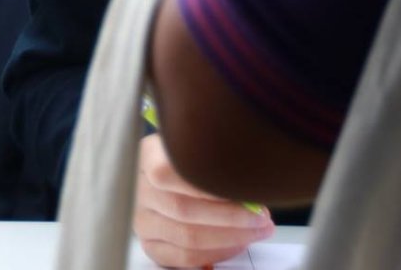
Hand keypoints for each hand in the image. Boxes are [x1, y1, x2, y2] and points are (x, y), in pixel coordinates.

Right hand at [134, 134, 274, 267]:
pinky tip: (236, 243)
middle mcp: (140, 190)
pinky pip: (184, 257)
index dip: (209, 186)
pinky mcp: (150, 244)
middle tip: (260, 216)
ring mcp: (142, 220)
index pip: (169, 173)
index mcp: (146, 157)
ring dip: (230, 238)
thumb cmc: (189, 160)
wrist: (170, 177)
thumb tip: (248, 178)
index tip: (245, 191)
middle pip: (183, 209)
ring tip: (256, 230)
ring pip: (187, 237)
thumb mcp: (195, 143)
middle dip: (230, 217)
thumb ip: (214, 155)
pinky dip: (216, 254)